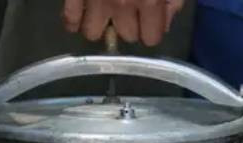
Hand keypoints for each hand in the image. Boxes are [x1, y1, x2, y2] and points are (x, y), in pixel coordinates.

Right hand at [62, 0, 184, 46]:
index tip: (148, 21)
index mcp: (150, 0)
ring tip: (103, 14)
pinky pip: (69, 19)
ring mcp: (95, 0)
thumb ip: (173, 1)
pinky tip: (78, 18)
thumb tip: (164, 25)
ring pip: (94, 33)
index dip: (150, 30)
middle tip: (127, 10)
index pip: (150, 39)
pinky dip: (72, 21)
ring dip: (99, 26)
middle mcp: (122, 4)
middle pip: (125, 37)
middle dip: (127, 26)